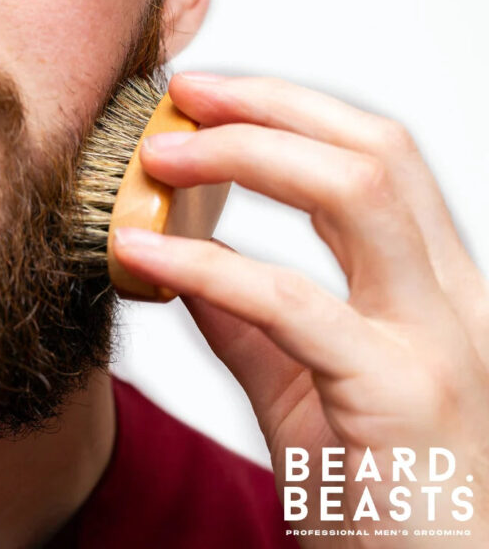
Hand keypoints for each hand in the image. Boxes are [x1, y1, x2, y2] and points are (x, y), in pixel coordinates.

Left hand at [112, 72, 488, 547]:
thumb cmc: (371, 493)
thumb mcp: (301, 391)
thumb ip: (250, 325)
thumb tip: (188, 262)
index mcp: (431, 291)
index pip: (375, 163)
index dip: (291, 116)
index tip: (211, 101)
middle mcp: (450, 300)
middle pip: (375, 152)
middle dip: (272, 108)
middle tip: (183, 99)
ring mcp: (434, 342)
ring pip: (356, 194)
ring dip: (247, 155)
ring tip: (160, 155)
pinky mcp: (399, 394)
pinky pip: (292, 303)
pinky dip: (208, 264)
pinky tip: (142, 251)